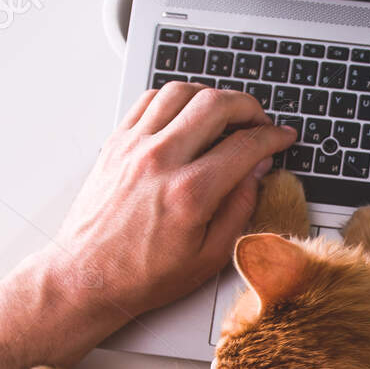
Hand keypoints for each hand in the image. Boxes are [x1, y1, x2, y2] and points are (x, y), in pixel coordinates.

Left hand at [50, 83, 297, 320]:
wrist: (87, 277)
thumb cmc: (143, 274)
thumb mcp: (209, 257)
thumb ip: (240, 208)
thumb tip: (257, 171)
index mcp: (190, 193)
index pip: (245, 145)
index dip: (273, 137)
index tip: (282, 137)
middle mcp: (161, 161)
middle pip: (216, 104)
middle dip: (248, 106)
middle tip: (259, 121)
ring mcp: (134, 148)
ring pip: (181, 92)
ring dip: (210, 96)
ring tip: (224, 115)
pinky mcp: (116, 144)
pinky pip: (149, 100)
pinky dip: (174, 99)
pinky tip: (186, 115)